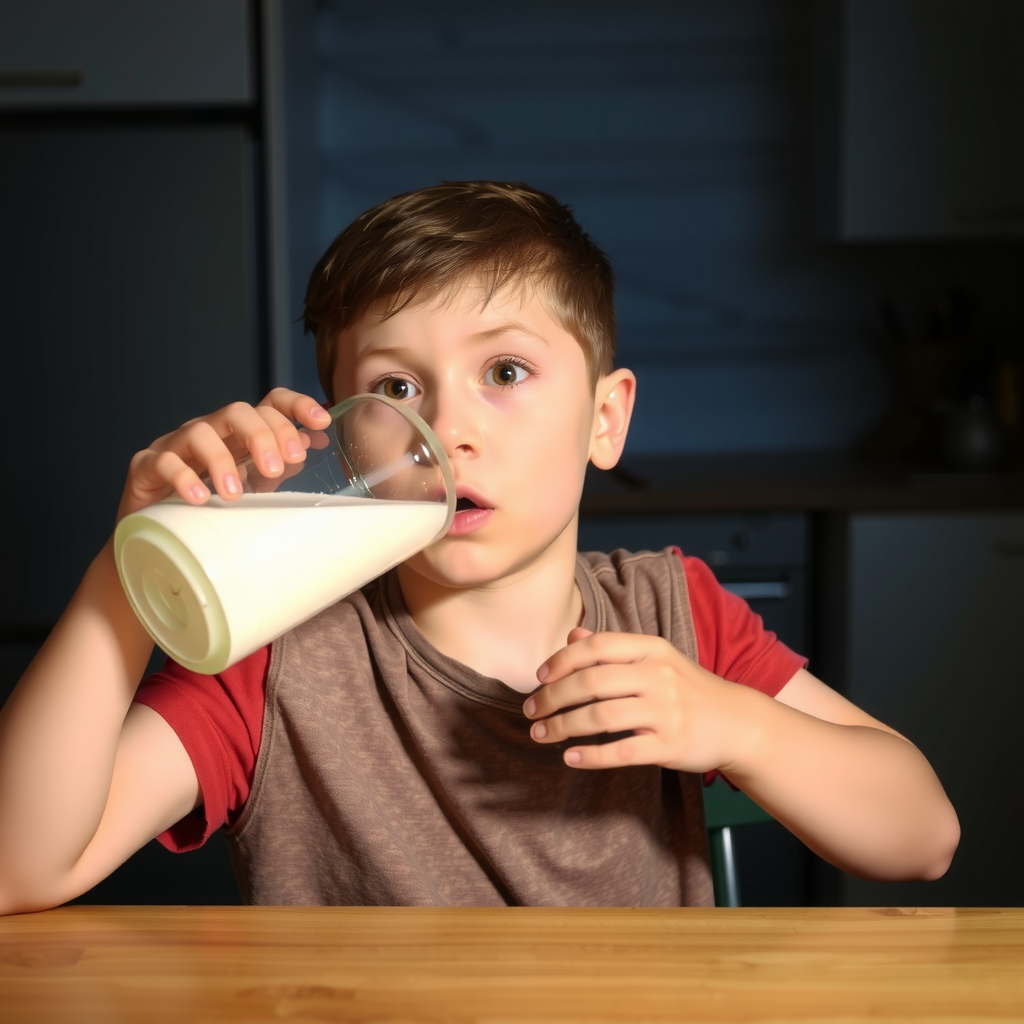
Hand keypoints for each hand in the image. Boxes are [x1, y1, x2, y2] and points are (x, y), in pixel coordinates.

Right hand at [116, 388, 331, 521]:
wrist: (157, 534)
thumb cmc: (208, 504)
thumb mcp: (251, 485)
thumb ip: (278, 465)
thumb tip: (311, 444)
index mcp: (239, 434)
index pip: (269, 404)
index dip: (296, 405)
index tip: (321, 422)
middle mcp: (210, 431)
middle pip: (237, 412)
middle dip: (262, 436)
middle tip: (277, 468)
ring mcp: (176, 445)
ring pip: (200, 432)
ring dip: (222, 461)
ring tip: (234, 494)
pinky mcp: (147, 466)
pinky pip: (164, 462)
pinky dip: (183, 478)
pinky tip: (199, 498)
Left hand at [523, 627, 746, 772]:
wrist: (736, 723)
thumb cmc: (687, 688)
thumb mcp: (656, 658)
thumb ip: (613, 648)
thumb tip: (572, 636)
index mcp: (652, 649)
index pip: (597, 647)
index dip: (561, 661)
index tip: (539, 677)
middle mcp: (658, 676)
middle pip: (591, 683)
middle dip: (552, 698)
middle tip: (530, 711)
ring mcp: (666, 712)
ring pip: (600, 718)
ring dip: (562, 727)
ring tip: (541, 735)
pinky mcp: (670, 745)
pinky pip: (621, 752)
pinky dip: (590, 756)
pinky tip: (570, 758)